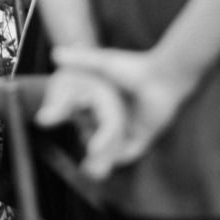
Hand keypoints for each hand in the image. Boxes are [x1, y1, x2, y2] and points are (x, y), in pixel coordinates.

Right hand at [49, 43, 200, 177]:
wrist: (163, 75)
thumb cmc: (134, 66)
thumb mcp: (104, 62)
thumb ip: (81, 58)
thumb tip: (55, 54)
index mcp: (110, 102)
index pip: (88, 119)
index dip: (78, 124)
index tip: (64, 130)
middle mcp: (120, 116)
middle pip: (100, 136)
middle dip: (89, 145)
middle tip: (77, 157)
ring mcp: (133, 127)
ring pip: (113, 148)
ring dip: (102, 157)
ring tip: (87, 166)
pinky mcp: (146, 135)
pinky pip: (131, 152)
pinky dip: (119, 157)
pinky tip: (106, 159)